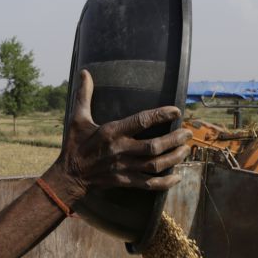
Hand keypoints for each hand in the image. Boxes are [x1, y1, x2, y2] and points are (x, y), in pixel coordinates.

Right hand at [46, 69, 191, 202]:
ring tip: (186, 149)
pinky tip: (177, 177)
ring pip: (155, 165)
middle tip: (187, 133)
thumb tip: (84, 72)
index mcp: (112, 132)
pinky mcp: (125, 181)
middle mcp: (121, 150)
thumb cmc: (75, 145)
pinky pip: (149, 184)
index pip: (142, 121)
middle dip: (174, 139)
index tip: (176, 110)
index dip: (161, 115)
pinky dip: (165, 182)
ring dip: (174, 158)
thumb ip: (84, 95)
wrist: (69, 176)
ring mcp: (124, 168)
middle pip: (154, 146)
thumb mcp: (77, 118)